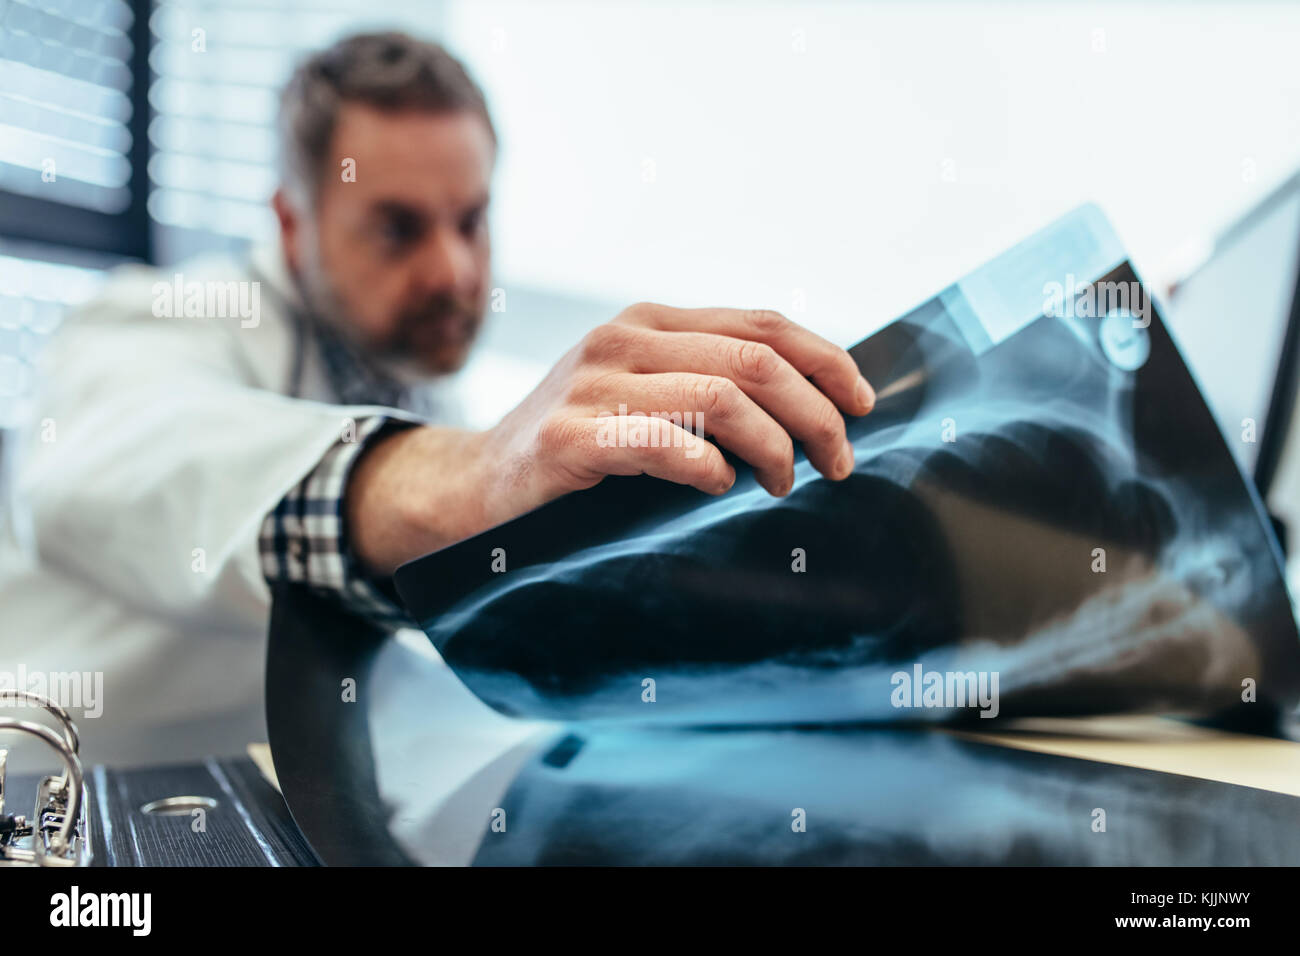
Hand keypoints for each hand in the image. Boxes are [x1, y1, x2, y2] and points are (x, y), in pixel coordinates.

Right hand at [347, 303, 874, 574]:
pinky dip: (708, 465)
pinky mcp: (569, 435)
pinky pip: (663, 441)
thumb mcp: (641, 397)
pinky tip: (718, 486)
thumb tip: (810, 408)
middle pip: (755, 360)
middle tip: (837, 462)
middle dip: (816, 413)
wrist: (477, 487)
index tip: (863, 403)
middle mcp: (623, 340)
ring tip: (784, 483)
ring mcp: (593, 384)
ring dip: (774, 447)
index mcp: (650, 322)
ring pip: (722, 397)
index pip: (762, 324)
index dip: (826, 360)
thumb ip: (705, 385)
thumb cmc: (575, 448)